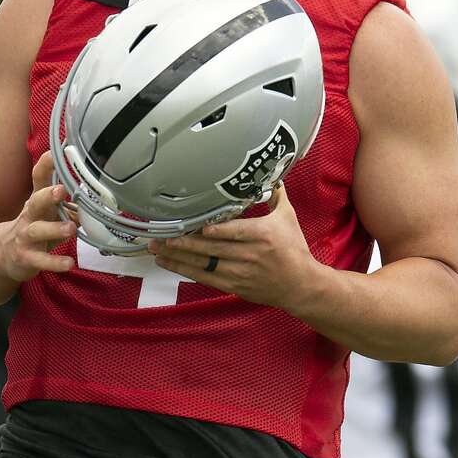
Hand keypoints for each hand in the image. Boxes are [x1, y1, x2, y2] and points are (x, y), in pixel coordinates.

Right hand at [0, 151, 76, 283]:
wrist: (2, 253)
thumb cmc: (34, 229)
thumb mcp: (49, 214)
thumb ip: (72, 207)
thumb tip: (96, 201)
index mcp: (38, 201)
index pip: (39, 178)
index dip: (47, 165)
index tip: (58, 151)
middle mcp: (30, 216)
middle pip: (36, 202)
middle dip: (48, 195)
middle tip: (61, 190)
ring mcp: (26, 237)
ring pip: (37, 231)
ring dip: (54, 229)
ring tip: (70, 228)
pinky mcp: (27, 258)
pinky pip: (41, 260)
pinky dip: (54, 262)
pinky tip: (68, 263)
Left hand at [148, 186, 322, 308]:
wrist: (300, 285)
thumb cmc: (294, 249)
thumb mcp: (288, 217)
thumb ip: (275, 195)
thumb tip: (270, 172)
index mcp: (263, 236)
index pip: (236, 232)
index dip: (217, 232)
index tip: (199, 228)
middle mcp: (249, 255)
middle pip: (213, 249)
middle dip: (185, 244)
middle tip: (162, 237)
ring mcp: (239, 273)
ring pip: (204, 265)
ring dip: (178, 258)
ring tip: (157, 249)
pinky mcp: (233, 286)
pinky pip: (204, 278)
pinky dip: (185, 270)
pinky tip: (168, 263)